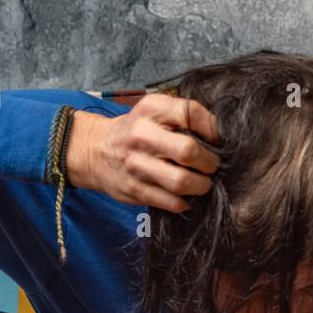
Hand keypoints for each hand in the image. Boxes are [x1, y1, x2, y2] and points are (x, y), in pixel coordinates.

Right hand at [66, 94, 221, 211]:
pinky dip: (185, 201)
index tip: (217, 140)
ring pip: (182, 181)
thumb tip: (218, 135)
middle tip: (212, 165)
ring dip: (201, 185)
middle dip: (210, 162)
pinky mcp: (134, 189)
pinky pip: (171, 202)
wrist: (94, 149)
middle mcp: (142, 135)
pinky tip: (186, 196)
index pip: (191, 113)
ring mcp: (136, 165)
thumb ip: (182, 115)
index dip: (212, 129)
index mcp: (151, 110)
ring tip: (202, 182)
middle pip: (189, 151)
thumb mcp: (153, 110)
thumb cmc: (134, 130)